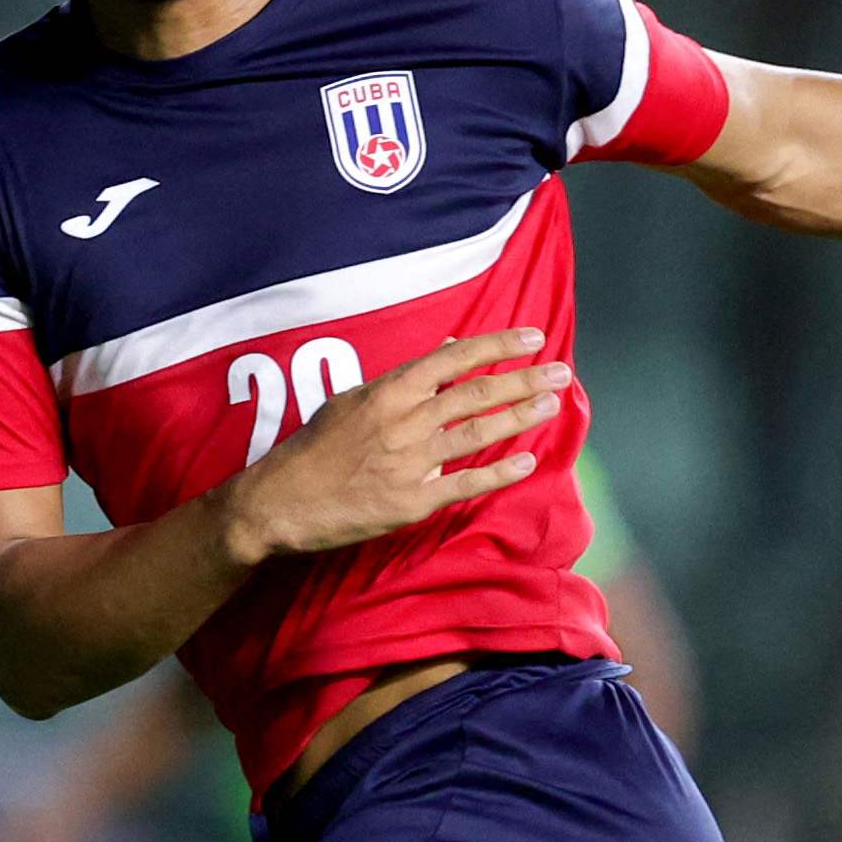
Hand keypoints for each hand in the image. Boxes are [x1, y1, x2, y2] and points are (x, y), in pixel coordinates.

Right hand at [219, 331, 571, 563]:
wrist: (280, 503)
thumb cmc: (313, 450)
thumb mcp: (351, 400)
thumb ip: (402, 379)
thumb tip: (446, 350)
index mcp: (388, 392)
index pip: (454, 358)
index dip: (497, 347)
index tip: (532, 339)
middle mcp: (404, 422)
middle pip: (476, 394)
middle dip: (524, 380)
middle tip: (561, 372)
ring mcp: (410, 462)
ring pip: (478, 433)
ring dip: (520, 416)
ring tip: (551, 403)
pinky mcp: (411, 501)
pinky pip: (465, 484)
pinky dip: (499, 474)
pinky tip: (527, 463)